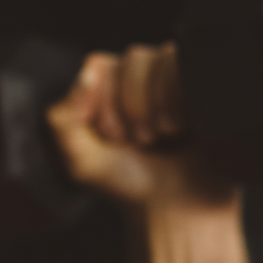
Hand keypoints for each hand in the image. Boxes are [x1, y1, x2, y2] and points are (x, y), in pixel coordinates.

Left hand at [47, 42, 234, 208]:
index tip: (113, 138)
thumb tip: (87, 71)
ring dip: (156, 105)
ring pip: (159, 57)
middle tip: (140, 141)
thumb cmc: (127, 184)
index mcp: (103, 90)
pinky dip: (179, 96)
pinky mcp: (200, 80)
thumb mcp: (78, 159)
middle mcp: (137, 77)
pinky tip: (183, 125)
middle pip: (131, 59)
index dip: (105, 103)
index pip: (98, 66)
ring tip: (162, 136)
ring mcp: (171, 76)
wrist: (176, 205)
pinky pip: (184, 60)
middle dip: (132, 108)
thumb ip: (62, 118)